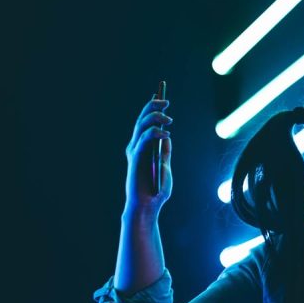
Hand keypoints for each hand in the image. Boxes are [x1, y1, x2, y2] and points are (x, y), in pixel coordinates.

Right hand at [124, 96, 172, 212]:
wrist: (148, 206)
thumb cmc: (156, 190)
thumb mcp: (164, 166)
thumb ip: (164, 152)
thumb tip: (166, 137)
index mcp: (143, 148)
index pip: (145, 123)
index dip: (151, 108)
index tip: (159, 96)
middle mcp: (136, 146)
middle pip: (142, 120)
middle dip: (152, 106)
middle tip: (165, 100)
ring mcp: (135, 151)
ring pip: (142, 126)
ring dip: (155, 117)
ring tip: (168, 116)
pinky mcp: (136, 158)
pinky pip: (144, 139)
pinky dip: (154, 133)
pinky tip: (166, 133)